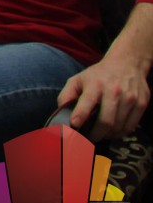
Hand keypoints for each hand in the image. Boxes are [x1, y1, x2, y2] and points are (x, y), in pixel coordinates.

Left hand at [55, 3, 152, 140]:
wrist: (127, 63)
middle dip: (95, 135)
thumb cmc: (98, 75)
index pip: (87, 103)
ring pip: (119, 127)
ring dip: (107, 136)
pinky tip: (112, 131)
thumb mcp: (78, 79)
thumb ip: (66, 95)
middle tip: (88, 139)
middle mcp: (114, 91)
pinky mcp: (142, 103)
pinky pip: (130, 127)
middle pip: (106, 121)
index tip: (74, 127)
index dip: (80, 117)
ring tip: (100, 134)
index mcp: (95, 84)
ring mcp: (130, 98)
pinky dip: (120, 133)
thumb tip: (60, 114)